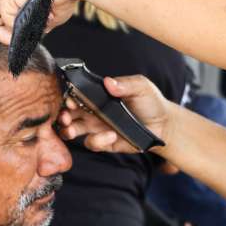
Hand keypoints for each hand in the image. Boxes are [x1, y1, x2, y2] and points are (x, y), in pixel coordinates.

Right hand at [58, 75, 172, 153]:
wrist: (163, 124)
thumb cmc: (150, 102)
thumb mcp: (141, 87)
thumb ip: (125, 84)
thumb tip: (108, 81)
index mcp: (98, 95)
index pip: (76, 94)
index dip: (68, 97)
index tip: (68, 99)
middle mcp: (93, 111)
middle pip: (69, 113)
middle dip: (62, 115)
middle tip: (65, 116)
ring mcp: (97, 127)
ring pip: (73, 130)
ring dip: (69, 130)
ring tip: (72, 129)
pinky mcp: (105, 142)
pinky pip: (92, 143)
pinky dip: (97, 140)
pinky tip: (110, 135)